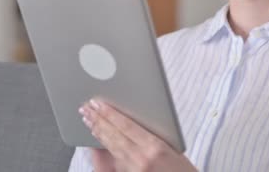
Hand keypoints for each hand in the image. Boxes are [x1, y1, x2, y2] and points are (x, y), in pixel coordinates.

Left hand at [79, 99, 196, 171]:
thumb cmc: (182, 170)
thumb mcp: (172, 147)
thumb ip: (151, 135)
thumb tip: (131, 121)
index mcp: (155, 147)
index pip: (126, 125)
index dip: (109, 113)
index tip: (98, 103)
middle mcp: (141, 159)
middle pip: (114, 135)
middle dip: (98, 120)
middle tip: (86, 108)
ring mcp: (133, 170)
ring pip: (111, 147)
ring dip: (98, 132)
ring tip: (88, 120)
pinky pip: (113, 160)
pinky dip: (103, 148)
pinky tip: (96, 140)